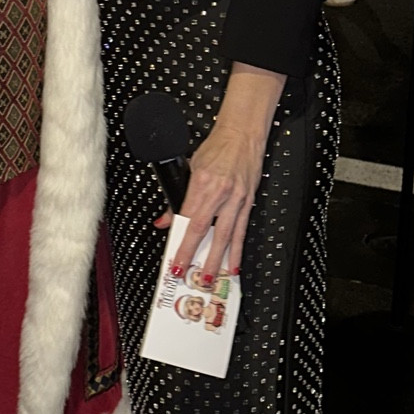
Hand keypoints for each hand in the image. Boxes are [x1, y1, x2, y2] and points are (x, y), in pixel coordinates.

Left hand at [155, 119, 265, 279]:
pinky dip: (237, 250)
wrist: (243, 134)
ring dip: (217, 260)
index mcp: (203, 182)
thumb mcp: (191, 167)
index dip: (181, 241)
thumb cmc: (217, 147)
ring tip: (211, 278)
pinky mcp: (248, 201)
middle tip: (188, 275)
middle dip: (195, 256)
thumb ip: (178, 198)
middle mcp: (221, 192)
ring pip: (226, 236)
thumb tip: (165, 221)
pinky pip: (241, 231)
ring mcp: (237, 198)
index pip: (189, 218)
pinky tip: (234, 265)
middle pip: (206, 231)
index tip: (174, 258)